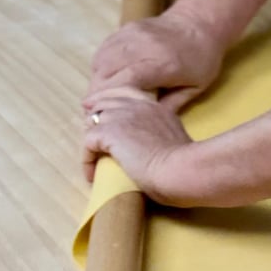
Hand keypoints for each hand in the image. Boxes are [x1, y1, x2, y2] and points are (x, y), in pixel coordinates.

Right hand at [83, 11, 224, 111]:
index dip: (108, 97)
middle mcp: (146, 45)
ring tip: (98, 97)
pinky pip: (104, 49)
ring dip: (96, 80)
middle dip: (97, 93)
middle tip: (93, 110)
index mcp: (165, 63)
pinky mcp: (127, 29)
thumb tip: (144, 122)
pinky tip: (103, 79)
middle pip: (109, 70)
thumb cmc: (202, 59)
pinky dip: (100, 67)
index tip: (94, 111)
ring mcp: (134, 34)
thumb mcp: (195, 87)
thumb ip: (170, 105)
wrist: (200, 22)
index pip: (128, 79)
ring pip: (102, 59)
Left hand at [83, 87, 193, 205]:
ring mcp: (122, 116)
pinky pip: (87, 142)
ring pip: (93, 119)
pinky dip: (87, 159)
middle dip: (94, 114)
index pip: (127, 95)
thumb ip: (163, 133)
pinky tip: (92, 175)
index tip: (102, 112)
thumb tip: (156, 145)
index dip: (111, 102)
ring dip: (91, 138)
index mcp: (155, 107)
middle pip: (105, 101)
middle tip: (89, 133)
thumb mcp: (177, 139)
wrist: (179, 169)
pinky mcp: (109, 132)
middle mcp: (137, 105)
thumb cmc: (184, 163)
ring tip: (92, 157)